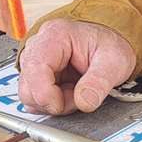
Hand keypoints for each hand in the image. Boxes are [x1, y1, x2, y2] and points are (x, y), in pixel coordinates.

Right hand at [17, 20, 136, 114]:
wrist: (111, 46)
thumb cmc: (110, 47)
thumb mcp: (114, 62)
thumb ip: (99, 83)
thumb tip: (84, 102)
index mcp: (56, 35)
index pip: (35, 69)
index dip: (45, 94)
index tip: (61, 105)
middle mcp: (39, 45)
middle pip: (27, 86)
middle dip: (51, 101)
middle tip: (75, 98)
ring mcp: (35, 60)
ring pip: (28, 94)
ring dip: (52, 103)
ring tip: (74, 93)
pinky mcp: (36, 74)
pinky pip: (34, 97)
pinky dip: (50, 102)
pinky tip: (67, 93)